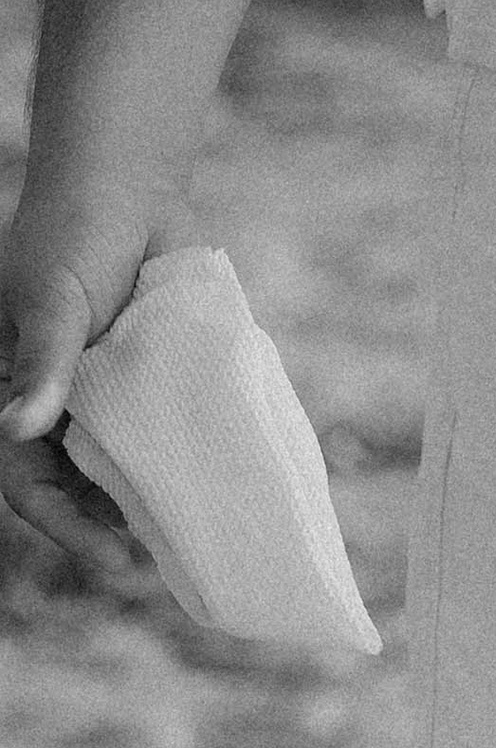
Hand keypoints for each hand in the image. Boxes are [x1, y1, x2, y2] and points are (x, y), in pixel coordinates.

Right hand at [0, 178, 175, 585]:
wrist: (125, 187)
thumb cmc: (72, 234)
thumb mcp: (53, 299)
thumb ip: (42, 362)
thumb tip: (19, 429)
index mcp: (19, 393)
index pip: (28, 483)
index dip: (66, 527)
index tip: (116, 559)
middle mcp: (62, 406)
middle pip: (83, 491)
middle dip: (121, 528)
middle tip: (177, 560)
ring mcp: (109, 398)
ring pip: (129, 472)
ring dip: (160, 504)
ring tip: (204, 534)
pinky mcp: (153, 385)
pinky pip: (169, 437)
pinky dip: (189, 464)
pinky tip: (223, 486)